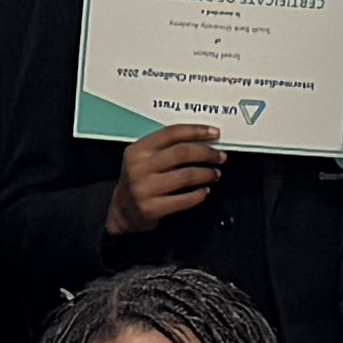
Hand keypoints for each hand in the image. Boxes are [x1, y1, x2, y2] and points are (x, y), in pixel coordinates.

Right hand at [105, 121, 223, 232]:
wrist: (123, 211)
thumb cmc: (138, 180)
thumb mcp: (143, 158)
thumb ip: (165, 147)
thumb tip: (201, 140)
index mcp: (138, 150)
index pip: (172, 133)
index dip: (196, 131)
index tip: (213, 133)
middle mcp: (139, 167)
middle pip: (182, 153)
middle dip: (207, 153)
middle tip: (219, 156)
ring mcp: (145, 189)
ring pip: (186, 176)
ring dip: (206, 174)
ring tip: (214, 174)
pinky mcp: (152, 208)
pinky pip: (183, 199)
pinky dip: (199, 194)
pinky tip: (204, 191)